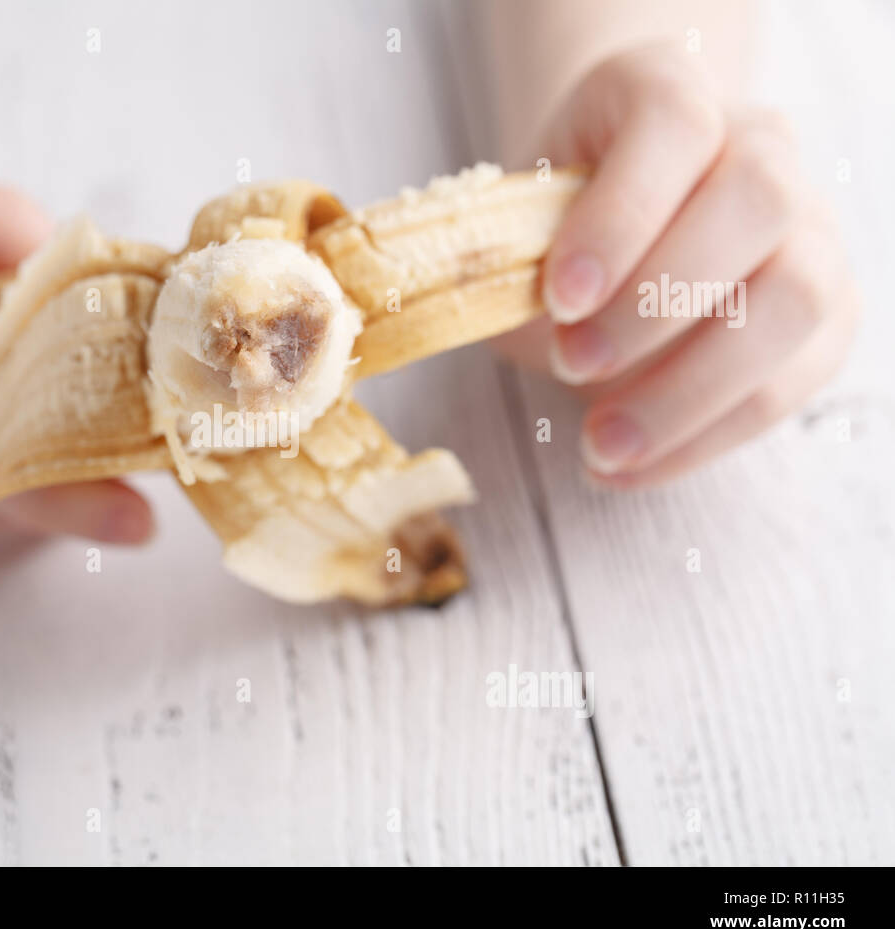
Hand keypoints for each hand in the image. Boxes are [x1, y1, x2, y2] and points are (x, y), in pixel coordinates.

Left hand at [497, 42, 858, 485]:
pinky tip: (630, 467)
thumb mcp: (512, 230)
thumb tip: (472, 313)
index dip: (621, 215)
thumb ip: (502, 262)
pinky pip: (789, 382)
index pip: (675, 127)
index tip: (558, 297)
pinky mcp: (826, 313)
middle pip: (756, 201)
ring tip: (600, 444)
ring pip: (797, 298)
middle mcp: (760, 144)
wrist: (614, 232)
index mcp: (669, 92)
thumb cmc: (555, 228)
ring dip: (691, 388)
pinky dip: (704, 438)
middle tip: (569, 364)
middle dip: (656, 304)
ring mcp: (808, 226)